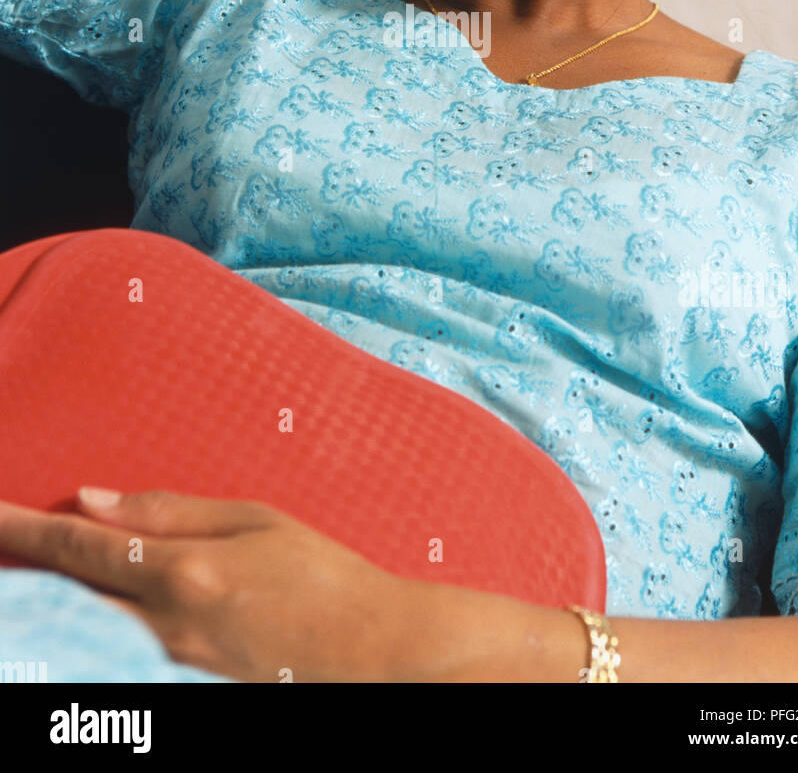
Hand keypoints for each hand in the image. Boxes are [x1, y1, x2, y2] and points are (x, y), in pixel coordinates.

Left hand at [0, 488, 408, 682]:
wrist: (373, 654)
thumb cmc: (324, 577)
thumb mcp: (255, 520)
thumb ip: (171, 510)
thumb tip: (94, 499)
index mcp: (184, 572)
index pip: (80, 544)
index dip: (23, 527)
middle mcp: (164, 627)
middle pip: (67, 592)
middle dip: (24, 562)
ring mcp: (168, 666)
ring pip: (85, 623)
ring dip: (52, 592)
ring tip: (29, 565)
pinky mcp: (180, 687)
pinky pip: (115, 646)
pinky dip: (89, 620)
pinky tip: (85, 603)